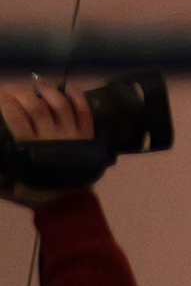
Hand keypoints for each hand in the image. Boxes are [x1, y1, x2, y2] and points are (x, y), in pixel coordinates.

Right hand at [2, 82, 95, 206]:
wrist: (69, 203)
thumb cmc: (37, 194)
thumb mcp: (12, 185)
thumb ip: (0, 174)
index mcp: (31, 148)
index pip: (16, 118)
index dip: (6, 103)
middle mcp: (52, 136)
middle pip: (37, 107)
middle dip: (21, 93)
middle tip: (10, 88)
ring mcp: (72, 134)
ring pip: (61, 105)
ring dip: (48, 90)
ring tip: (37, 82)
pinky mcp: (87, 135)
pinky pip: (85, 112)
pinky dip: (79, 97)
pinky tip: (70, 87)